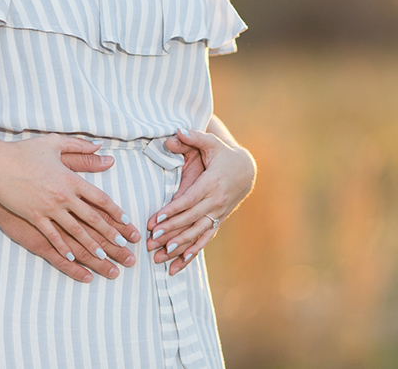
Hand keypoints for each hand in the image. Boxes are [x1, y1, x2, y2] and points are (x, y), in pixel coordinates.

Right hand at [0, 134, 139, 262]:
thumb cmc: (24, 152)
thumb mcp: (54, 144)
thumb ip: (80, 148)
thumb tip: (102, 149)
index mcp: (71, 179)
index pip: (100, 198)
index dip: (115, 211)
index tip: (126, 222)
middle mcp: (63, 195)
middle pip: (92, 218)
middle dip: (110, 234)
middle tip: (123, 246)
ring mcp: (48, 208)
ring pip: (75, 231)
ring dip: (90, 246)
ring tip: (103, 258)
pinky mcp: (33, 217)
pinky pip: (52, 236)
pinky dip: (63, 248)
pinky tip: (73, 258)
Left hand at [146, 128, 255, 274]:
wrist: (246, 170)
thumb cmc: (223, 155)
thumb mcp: (211, 143)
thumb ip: (194, 137)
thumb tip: (176, 131)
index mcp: (211, 183)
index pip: (189, 200)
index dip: (173, 211)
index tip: (156, 220)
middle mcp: (215, 202)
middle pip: (190, 220)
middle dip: (171, 232)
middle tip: (151, 240)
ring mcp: (217, 214)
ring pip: (197, 234)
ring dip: (179, 247)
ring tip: (160, 257)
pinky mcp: (217, 221)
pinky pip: (204, 240)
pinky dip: (192, 253)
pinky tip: (178, 265)